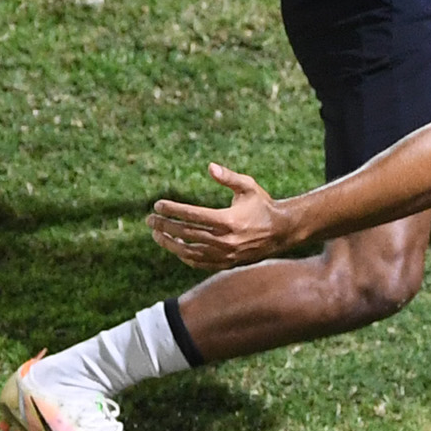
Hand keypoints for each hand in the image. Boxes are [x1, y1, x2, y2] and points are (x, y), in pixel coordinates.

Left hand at [149, 164, 286, 268]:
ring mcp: (226, 254)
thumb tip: (209, 167)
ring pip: (190, 252)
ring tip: (157, 234)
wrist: (281, 231)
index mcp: (229, 220)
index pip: (193, 216)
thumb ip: (228, 177)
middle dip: (165, 225)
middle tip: (149, 219)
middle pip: (187, 234)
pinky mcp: (227, 263)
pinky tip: (176, 247)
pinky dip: (186, 256)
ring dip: (170, 243)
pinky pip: (201, 263)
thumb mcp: (248, 186)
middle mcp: (226, 240)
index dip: (173, 210)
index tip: (158, 205)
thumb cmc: (262, 204)